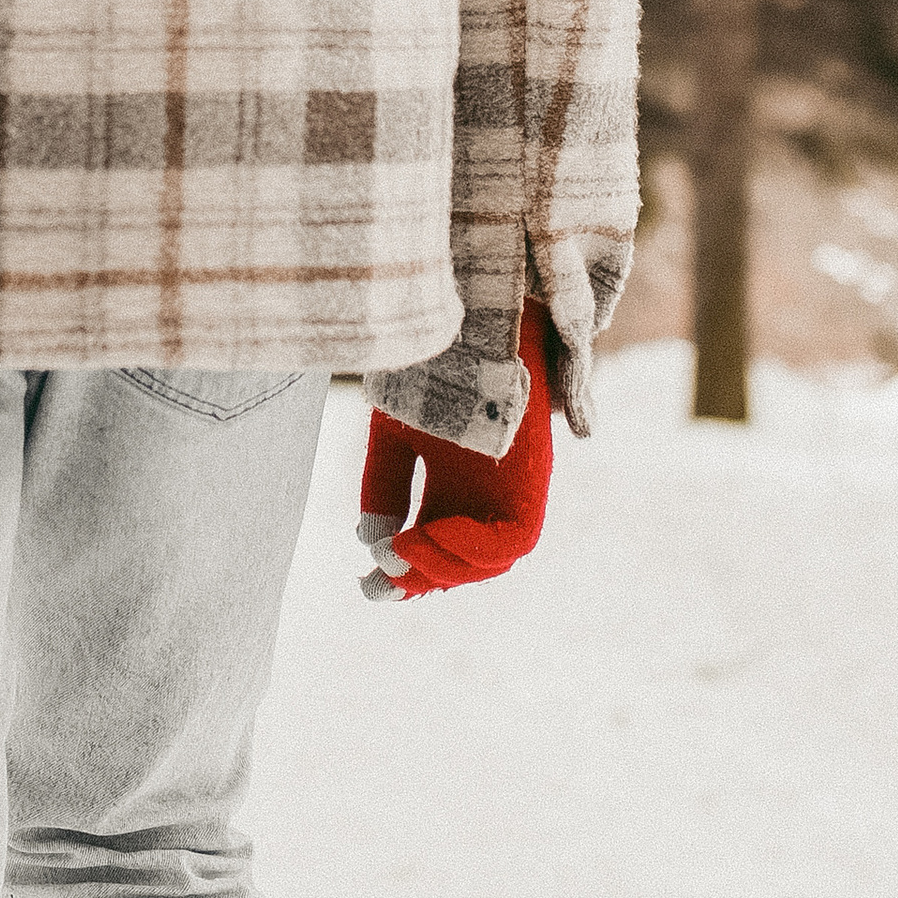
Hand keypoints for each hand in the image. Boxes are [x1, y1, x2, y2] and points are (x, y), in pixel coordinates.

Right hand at [357, 303, 553, 598]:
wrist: (474, 313)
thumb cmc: (432, 364)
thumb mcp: (394, 430)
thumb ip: (383, 485)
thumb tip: (373, 543)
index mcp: (449, 479)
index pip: (430, 542)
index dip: (402, 571)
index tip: (365, 582)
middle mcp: (480, 490)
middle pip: (457, 561)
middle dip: (417, 581)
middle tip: (379, 584)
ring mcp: (508, 486)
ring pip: (487, 561)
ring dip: (443, 570)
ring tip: (403, 554)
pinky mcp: (532, 478)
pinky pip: (516, 539)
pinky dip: (476, 551)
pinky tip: (433, 536)